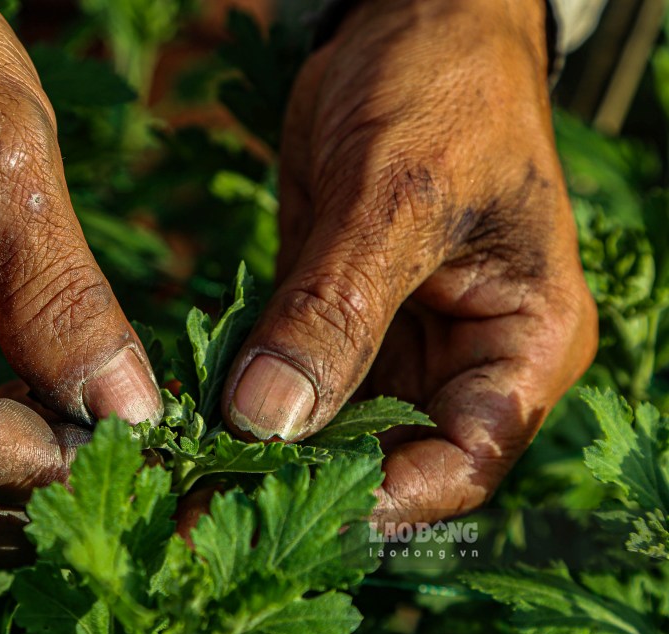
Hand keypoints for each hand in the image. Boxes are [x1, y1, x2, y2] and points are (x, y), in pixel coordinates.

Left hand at [221, 0, 596, 523]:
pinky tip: (187, 419)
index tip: (278, 514)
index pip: (463, 460)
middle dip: (299, 488)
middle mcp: (465, 360)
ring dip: (261, 451)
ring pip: (332, 425)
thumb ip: (339, 308)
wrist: (413, 23)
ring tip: (179, 477)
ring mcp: (398, 340)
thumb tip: (266, 420)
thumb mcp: (397, 193)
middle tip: (200, 512)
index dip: (379, 501)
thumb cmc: (444, 88)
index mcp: (525, 345)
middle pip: (388, 458)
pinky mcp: (339, 314)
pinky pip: (293, 374)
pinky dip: (245, 398)